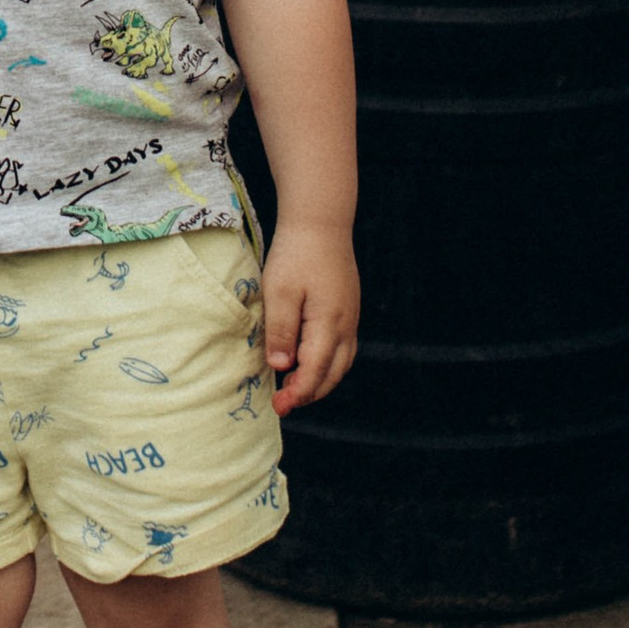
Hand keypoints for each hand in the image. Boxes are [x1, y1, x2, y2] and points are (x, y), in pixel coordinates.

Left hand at [260, 217, 359, 414]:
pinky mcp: (348, 309)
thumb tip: (282, 367)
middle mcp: (346, 325)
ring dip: (320, 381)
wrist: (321, 221)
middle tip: (283, 403)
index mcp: (329, 323)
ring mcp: (350, 318)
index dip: (298, 393)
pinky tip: (309, 362)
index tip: (278, 406)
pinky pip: (343, 348)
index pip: (315, 371)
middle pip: (333, 374)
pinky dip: (327, 364)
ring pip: (341, 363)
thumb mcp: (279, 290)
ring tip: (294, 389)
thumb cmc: (297, 253)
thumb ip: (281, 331)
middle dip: (310, 393)